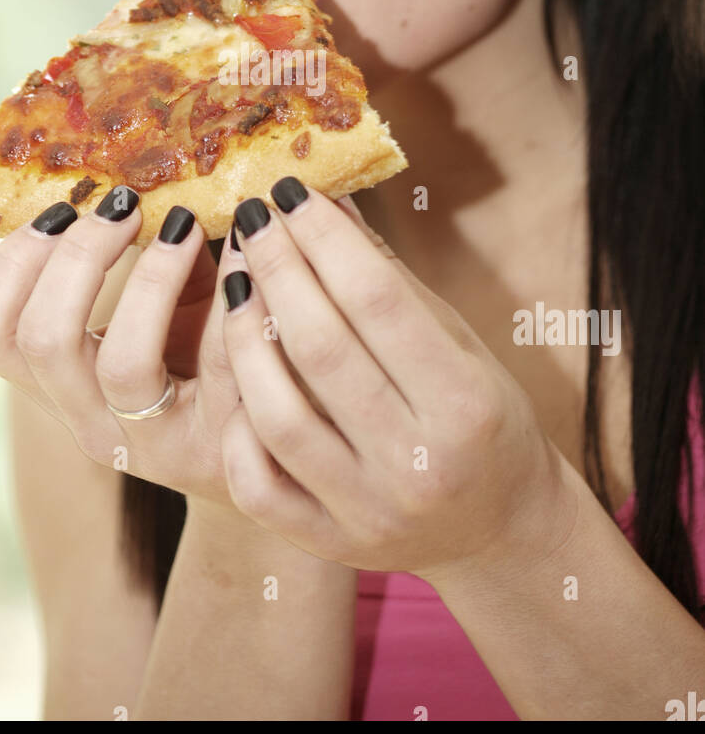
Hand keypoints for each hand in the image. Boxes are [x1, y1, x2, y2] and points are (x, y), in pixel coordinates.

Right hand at [0, 188, 270, 508]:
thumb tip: (139, 157)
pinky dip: (234, 297)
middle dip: (79, 255)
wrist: (282, 454)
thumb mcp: (165, 305)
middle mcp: (92, 422)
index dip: (11, 263)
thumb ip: (141, 250)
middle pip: (41, 340)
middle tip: (125, 206)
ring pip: (120, 365)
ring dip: (149, 277)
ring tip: (183, 226)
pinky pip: (220, 367)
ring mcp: (153, 442)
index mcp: (60, 385)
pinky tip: (249, 255)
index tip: (63, 208)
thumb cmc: (213, 356)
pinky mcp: (223, 445)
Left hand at [218, 181, 577, 582]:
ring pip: (278, 413)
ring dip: (245, 334)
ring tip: (237, 279)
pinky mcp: (328, 542)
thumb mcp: (457, 342)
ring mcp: (367, 511)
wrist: (499, 527)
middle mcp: (416, 463)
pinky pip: (258, 481)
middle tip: (253, 218)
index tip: (291, 191)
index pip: (376, 300)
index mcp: (463, 404)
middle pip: (321, 348)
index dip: (325, 237)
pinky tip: (235, 368)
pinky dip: (237, 423)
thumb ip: (390, 279)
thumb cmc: (481, 416)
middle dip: (278, 268)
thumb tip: (328, 200)